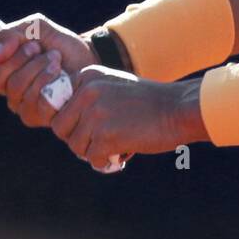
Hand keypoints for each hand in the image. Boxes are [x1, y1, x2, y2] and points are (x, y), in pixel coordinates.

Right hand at [0, 14, 96, 126]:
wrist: (89, 58)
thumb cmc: (60, 44)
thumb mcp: (37, 28)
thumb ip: (14, 33)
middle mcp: (5, 85)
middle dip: (18, 59)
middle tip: (37, 48)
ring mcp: (20, 103)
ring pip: (15, 89)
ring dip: (38, 68)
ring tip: (55, 59)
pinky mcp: (38, 116)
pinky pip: (35, 103)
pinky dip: (49, 83)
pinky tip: (60, 75)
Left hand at [49, 67, 202, 170]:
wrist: (179, 109)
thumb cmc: (148, 103)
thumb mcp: (113, 87)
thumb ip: (88, 98)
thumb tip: (63, 127)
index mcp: (87, 76)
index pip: (59, 106)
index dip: (74, 122)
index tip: (94, 126)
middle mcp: (87, 92)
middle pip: (61, 128)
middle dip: (79, 139)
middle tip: (100, 142)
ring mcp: (96, 113)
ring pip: (76, 146)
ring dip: (93, 152)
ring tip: (116, 147)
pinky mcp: (106, 136)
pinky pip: (93, 158)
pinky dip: (106, 162)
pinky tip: (122, 154)